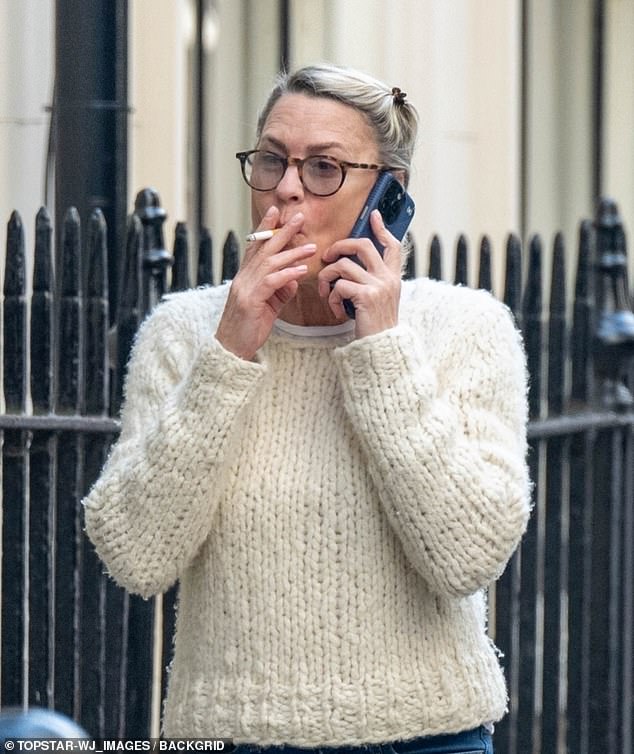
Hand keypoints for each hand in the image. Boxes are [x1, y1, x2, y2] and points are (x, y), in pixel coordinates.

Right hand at [215, 207, 315, 359]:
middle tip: (298, 217)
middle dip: (281, 231)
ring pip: (269, 263)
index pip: (255, 247)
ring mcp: (245, 289)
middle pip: (263, 249)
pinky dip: (287, 275)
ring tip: (311, 247)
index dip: (265, 228)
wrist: (231, 349)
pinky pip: (271, 283)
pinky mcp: (250, 302)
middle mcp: (243, 279)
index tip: (276, 212)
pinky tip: (301, 271)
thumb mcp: (268, 306)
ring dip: (292, 253)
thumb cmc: (249, 328)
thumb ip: (280, 290)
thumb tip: (295, 278)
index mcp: (245, 277)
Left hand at [317, 210, 401, 338]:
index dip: (382, 229)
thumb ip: (372, 282)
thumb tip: (351, 266)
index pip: (392, 245)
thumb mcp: (379, 300)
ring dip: (328, 278)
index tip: (374, 216)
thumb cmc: (375, 327)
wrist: (381, 348)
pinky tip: (336, 310)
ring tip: (326, 293)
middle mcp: (388, 278)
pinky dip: (331, 298)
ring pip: (343, 266)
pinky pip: (339, 285)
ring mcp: (378, 286)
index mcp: (393, 278)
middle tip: (328, 256)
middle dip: (340, 246)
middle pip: (363, 245)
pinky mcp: (366, 296)